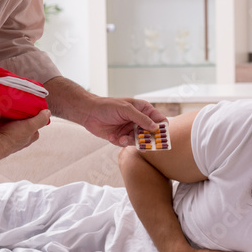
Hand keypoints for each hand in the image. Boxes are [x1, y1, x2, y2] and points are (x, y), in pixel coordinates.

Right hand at [0, 109, 51, 157]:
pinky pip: (1, 130)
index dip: (35, 122)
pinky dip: (0, 125)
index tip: (32, 113)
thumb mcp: (30, 126)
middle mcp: (19, 142)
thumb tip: (48, 112)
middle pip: (23, 130)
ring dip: (10, 123)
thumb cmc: (12, 136)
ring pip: (12, 130)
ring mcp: (8, 142)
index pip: (36, 130)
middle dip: (22, 122)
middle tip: (18, 113)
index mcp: (28, 139)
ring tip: (8, 114)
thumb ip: (40, 120)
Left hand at [42, 76, 166, 146]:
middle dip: (147, 139)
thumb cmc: (108, 106)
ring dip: (130, 141)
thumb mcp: (126, 110)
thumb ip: (141, 119)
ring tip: (121, 139)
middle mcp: (139, 120)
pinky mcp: (122, 137)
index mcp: (143, 109)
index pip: (159, 119)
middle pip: (151, 133)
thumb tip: (155, 127)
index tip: (161, 137)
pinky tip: (112, 137)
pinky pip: (126, 144)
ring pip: (139, 141)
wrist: (88, 112)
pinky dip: (120, 142)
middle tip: (144, 145)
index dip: (162, 128)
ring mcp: (130, 129)